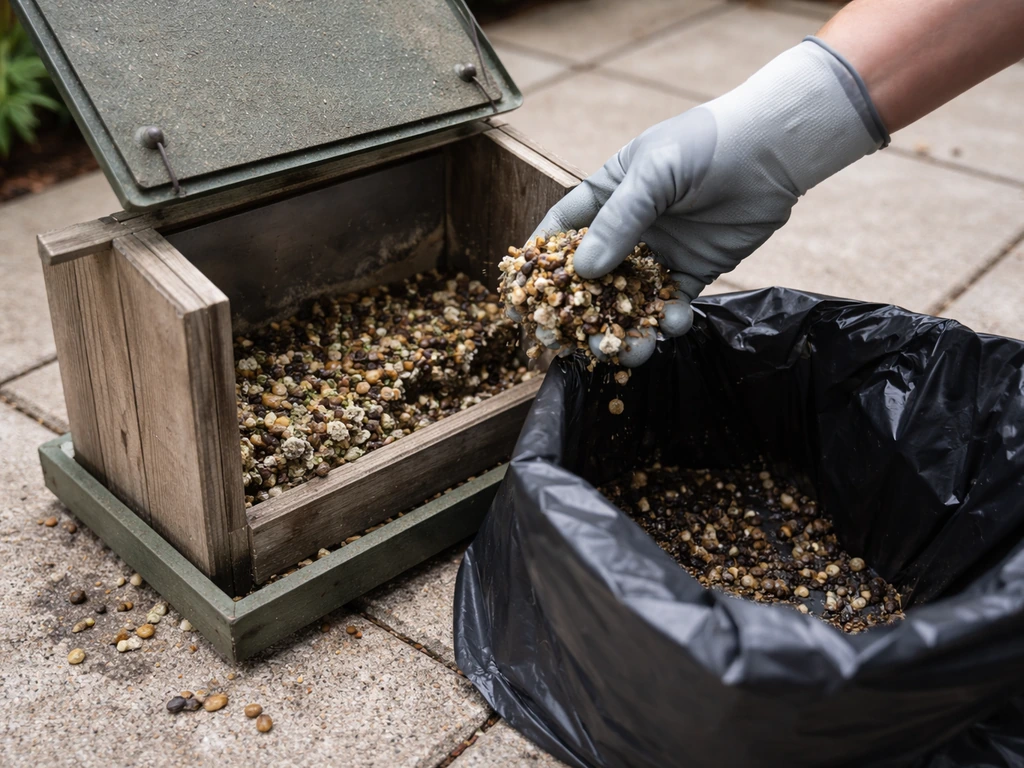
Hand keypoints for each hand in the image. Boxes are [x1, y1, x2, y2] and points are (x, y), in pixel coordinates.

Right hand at [529, 38, 887, 364]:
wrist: (772, 150)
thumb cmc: (704, 145)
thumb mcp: (653, 174)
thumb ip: (619, 221)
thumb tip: (584, 272)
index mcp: (606, 196)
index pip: (562, 231)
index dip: (542, 262)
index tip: (525, 296)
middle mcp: (627, 228)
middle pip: (593, 278)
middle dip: (585, 312)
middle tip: (579, 343)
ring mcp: (659, 252)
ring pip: (631, 298)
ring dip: (628, 326)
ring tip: (632, 350)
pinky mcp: (693, 270)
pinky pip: (672, 303)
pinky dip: (671, 318)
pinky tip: (676, 324)